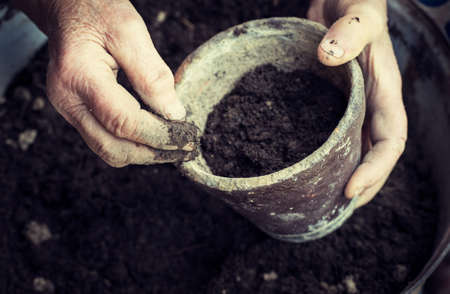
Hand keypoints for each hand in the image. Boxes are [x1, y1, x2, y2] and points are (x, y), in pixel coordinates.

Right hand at [13, 0, 196, 166]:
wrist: (66, 9)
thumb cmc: (96, 12)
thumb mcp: (130, 31)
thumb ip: (152, 74)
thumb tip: (174, 114)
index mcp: (79, 76)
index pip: (123, 122)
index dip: (159, 135)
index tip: (187, 137)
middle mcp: (67, 100)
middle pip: (114, 148)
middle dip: (153, 153)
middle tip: (185, 147)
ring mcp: (68, 110)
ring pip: (108, 151)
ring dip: (143, 153)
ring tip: (173, 145)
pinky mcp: (76, 112)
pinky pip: (105, 140)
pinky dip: (131, 144)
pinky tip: (153, 135)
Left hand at [308, 0, 406, 207]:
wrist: (341, 1)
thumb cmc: (357, 6)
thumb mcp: (360, 14)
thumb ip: (351, 31)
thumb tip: (329, 55)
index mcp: (385, 94)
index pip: (390, 142)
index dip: (376, 169)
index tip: (352, 190)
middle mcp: (371, 107)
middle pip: (374, 157)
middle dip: (363, 185)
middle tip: (337, 208)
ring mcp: (352, 108)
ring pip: (354, 151)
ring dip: (344, 176)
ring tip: (323, 201)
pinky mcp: (332, 104)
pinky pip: (332, 136)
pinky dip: (325, 155)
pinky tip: (308, 168)